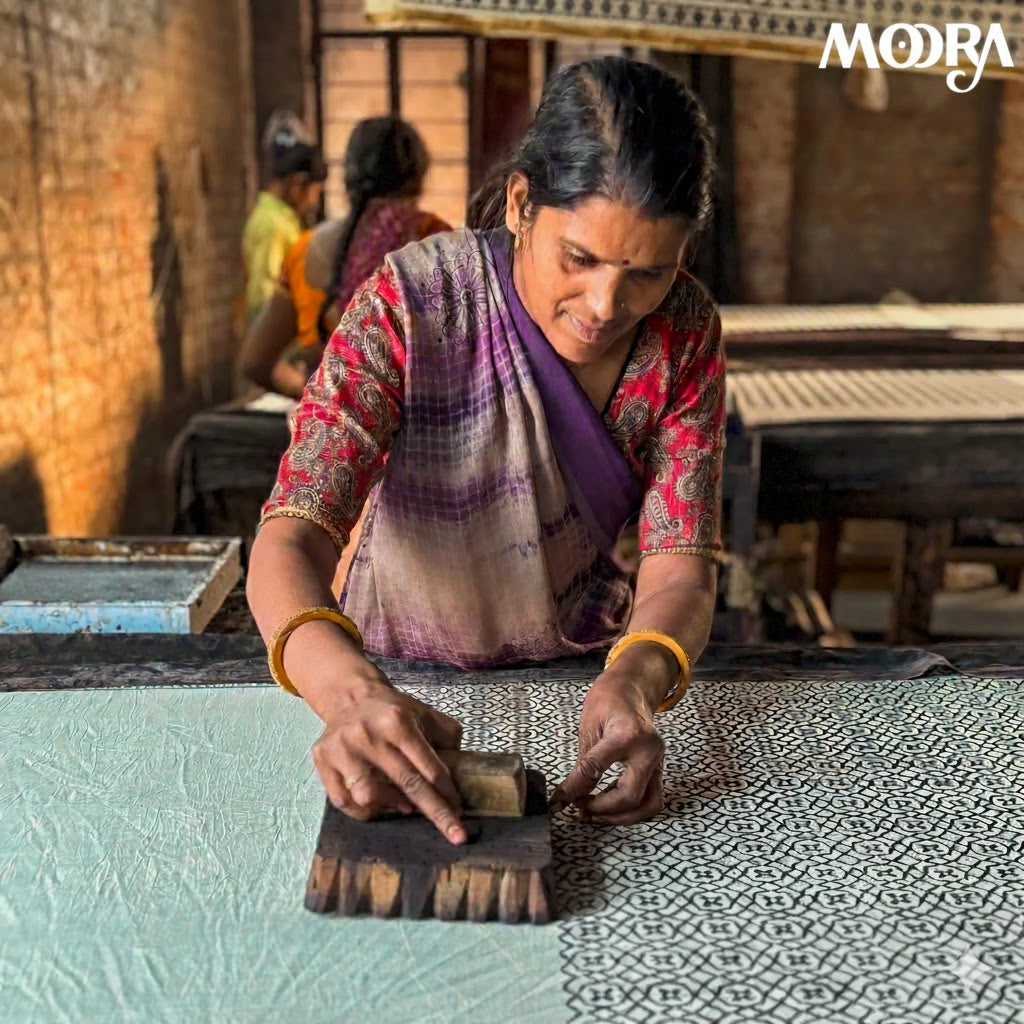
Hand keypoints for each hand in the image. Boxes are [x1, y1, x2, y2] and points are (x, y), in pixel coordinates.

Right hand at [310, 662, 467, 843]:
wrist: (350, 698)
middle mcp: (368, 734)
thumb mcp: (426, 715)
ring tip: (405, 805)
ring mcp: (342, 748)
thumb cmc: (393, 712)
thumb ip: (446, 739)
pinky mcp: (322, 760)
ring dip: (393, 807)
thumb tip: (462, 773)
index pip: (428, 766)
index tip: (461, 814)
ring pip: (369, 796)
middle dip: (435, 812)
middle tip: (456, 836)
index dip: (447, 794)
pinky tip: (379, 804)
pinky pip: (344, 801)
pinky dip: (365, 810)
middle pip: (406, 784)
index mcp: (398, 721)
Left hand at [550, 668, 665, 824]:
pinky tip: (609, 804)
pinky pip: (650, 799)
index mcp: (626, 734)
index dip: (574, 790)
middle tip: (580, 809)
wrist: (632, 689)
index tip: (559, 803)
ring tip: (595, 813)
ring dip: (620, 817)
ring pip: (648, 805)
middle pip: (630, 796)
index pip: (596, 770)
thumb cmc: (608, 700)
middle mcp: (648, 750)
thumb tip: (567, 796)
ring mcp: (659, 761)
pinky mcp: (660, 769)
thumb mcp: (589, 726)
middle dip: (602, 810)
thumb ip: (583, 765)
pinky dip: (631, 809)